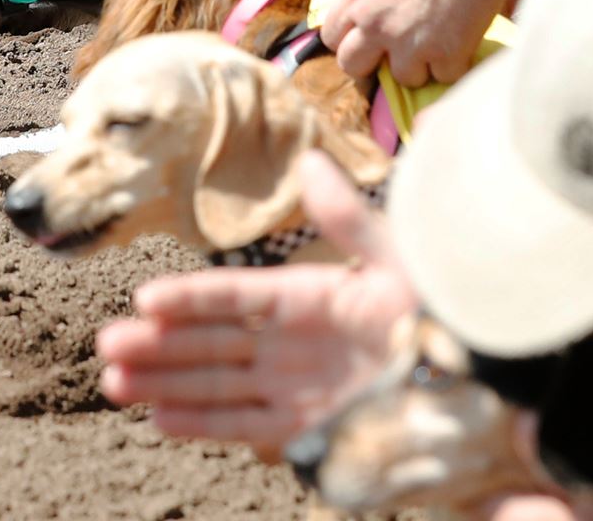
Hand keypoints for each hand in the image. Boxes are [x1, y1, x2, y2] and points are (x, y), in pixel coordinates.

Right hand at [96, 152, 416, 449]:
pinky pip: (246, 426)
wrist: (485, 382)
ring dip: (166, 383)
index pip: (234, 297)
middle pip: (212, 344)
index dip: (190, 298)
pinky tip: (160, 418)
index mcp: (308, 297)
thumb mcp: (399, 261)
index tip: (144, 298)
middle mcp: (292, 344)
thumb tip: (310, 162)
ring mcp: (296, 388)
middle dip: (159, 346)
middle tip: (107, 344)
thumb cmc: (445, 314)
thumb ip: (349, 220)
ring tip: (114, 383)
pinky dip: (203, 423)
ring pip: (217, 385)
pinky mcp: (309, 430)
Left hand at [322, 0, 510, 86]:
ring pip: (404, 78)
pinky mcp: (448, 53)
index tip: (365, 34)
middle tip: (393, 50)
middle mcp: (376, 26)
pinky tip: (461, 45)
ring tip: (435, 44)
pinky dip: (454, 64)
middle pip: (353, 66)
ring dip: (419, 65)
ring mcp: (411, 44)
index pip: (331, 37)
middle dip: (372, 61)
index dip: (348, 38)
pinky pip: (446, 77)